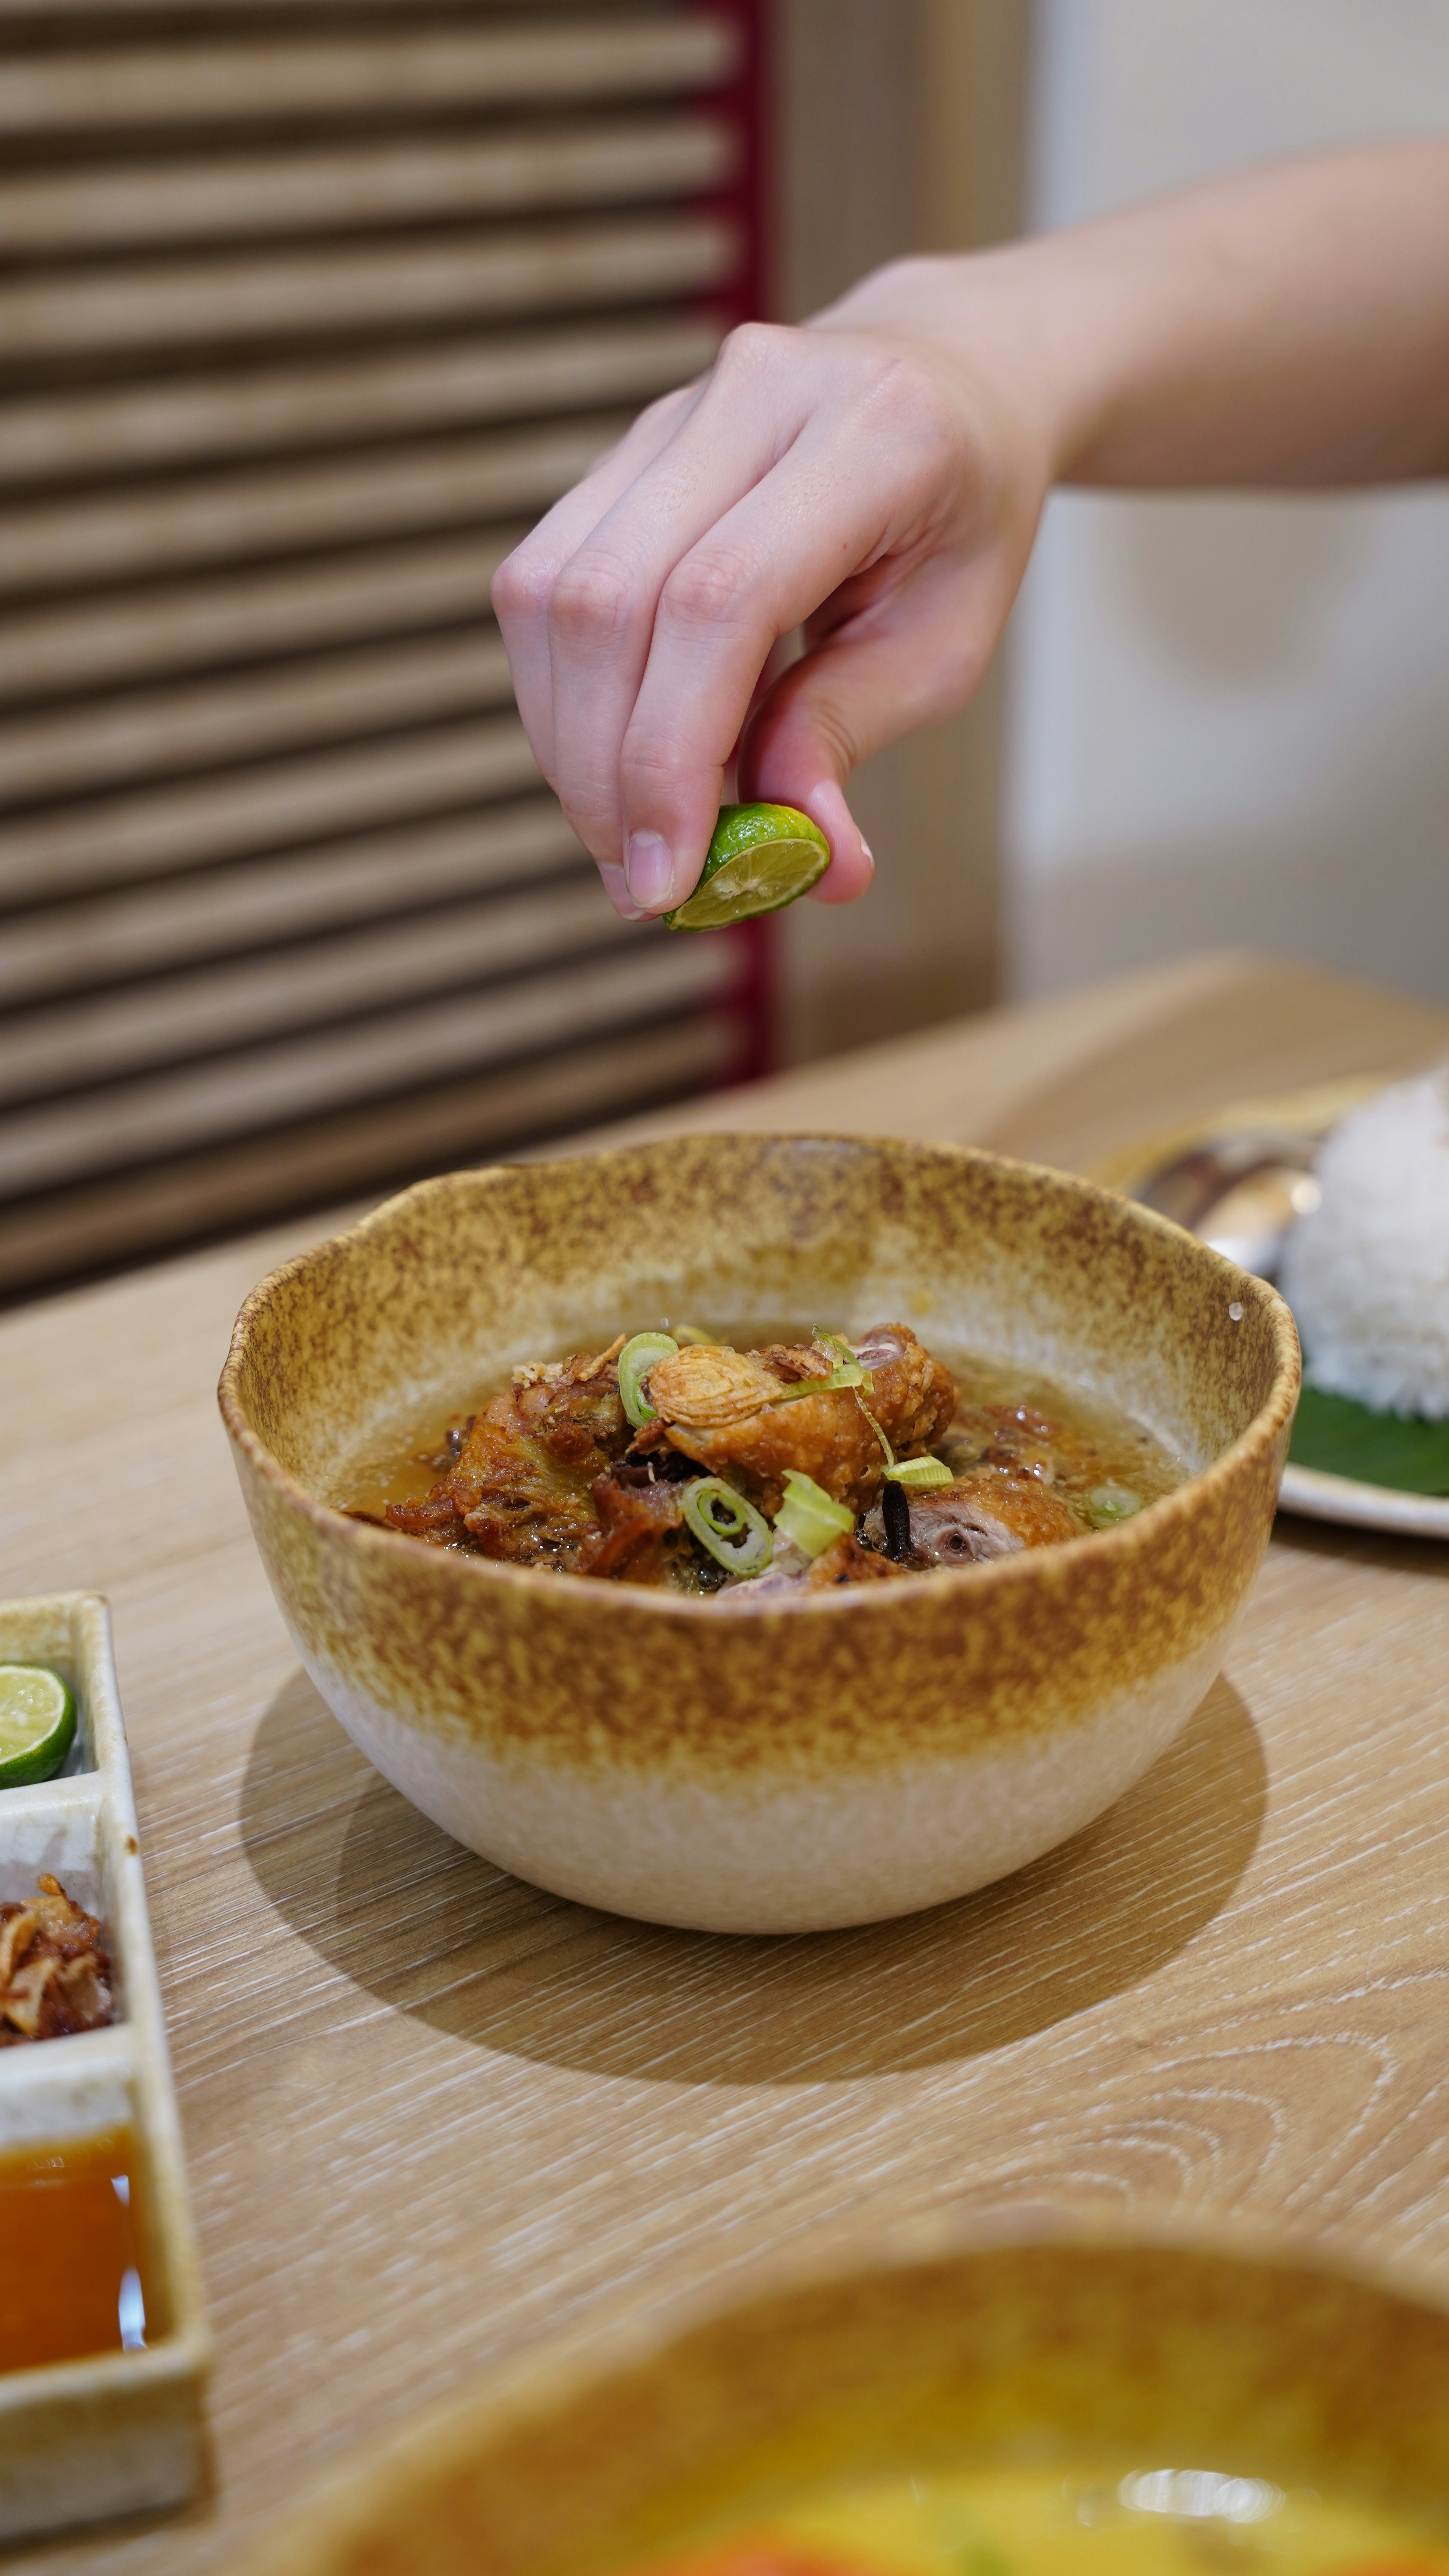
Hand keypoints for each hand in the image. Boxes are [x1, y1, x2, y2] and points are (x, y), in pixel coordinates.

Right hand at [490, 256, 1053, 917]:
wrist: (952, 381)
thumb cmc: (959, 525)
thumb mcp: (948, 645)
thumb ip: (853, 733)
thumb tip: (805, 858)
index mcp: (869, 434)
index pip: (718, 601)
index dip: (669, 754)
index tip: (663, 881)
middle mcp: (754, 393)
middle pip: (610, 597)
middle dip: (603, 769)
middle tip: (637, 883)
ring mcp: (670, 411)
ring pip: (550, 588)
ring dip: (567, 740)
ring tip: (625, 832)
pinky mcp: (620, 448)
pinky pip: (545, 581)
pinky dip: (566, 694)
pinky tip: (617, 754)